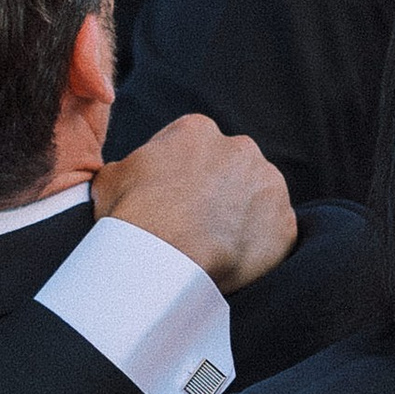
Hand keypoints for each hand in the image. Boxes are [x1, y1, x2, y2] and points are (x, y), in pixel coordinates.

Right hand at [93, 116, 296, 290]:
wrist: (161, 260)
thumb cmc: (131, 217)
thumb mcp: (110, 179)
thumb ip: (129, 167)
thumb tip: (128, 173)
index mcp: (198, 131)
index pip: (197, 148)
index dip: (184, 176)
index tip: (173, 200)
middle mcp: (241, 148)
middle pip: (233, 169)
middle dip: (219, 192)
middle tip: (196, 225)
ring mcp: (268, 185)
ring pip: (258, 198)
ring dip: (243, 217)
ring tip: (215, 247)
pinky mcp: (284, 224)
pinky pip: (274, 234)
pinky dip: (259, 247)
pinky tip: (233, 262)